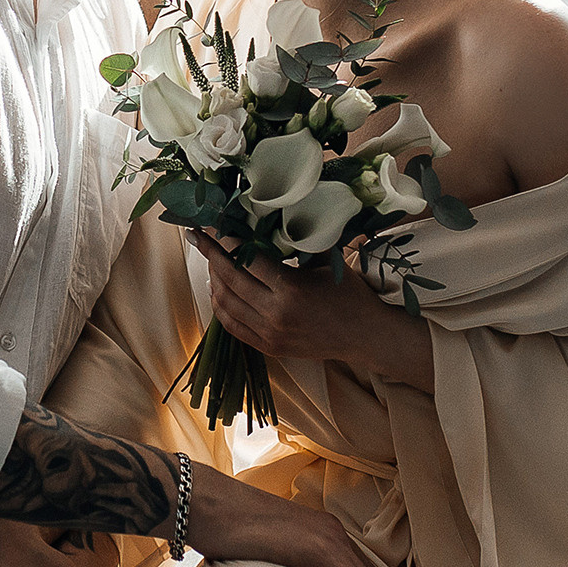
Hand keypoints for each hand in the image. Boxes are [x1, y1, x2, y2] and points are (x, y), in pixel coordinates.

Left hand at [189, 230, 433, 391]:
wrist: (368, 337)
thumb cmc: (351, 294)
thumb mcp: (326, 263)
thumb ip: (296, 245)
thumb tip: (267, 219)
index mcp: (291, 290)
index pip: (245, 260)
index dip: (224, 240)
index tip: (211, 224)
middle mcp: (276, 314)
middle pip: (229, 280)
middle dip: (210, 254)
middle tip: (199, 236)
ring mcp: (270, 334)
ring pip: (225, 304)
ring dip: (213, 280)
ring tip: (212, 260)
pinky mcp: (269, 347)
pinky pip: (232, 326)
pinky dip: (221, 306)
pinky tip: (219, 289)